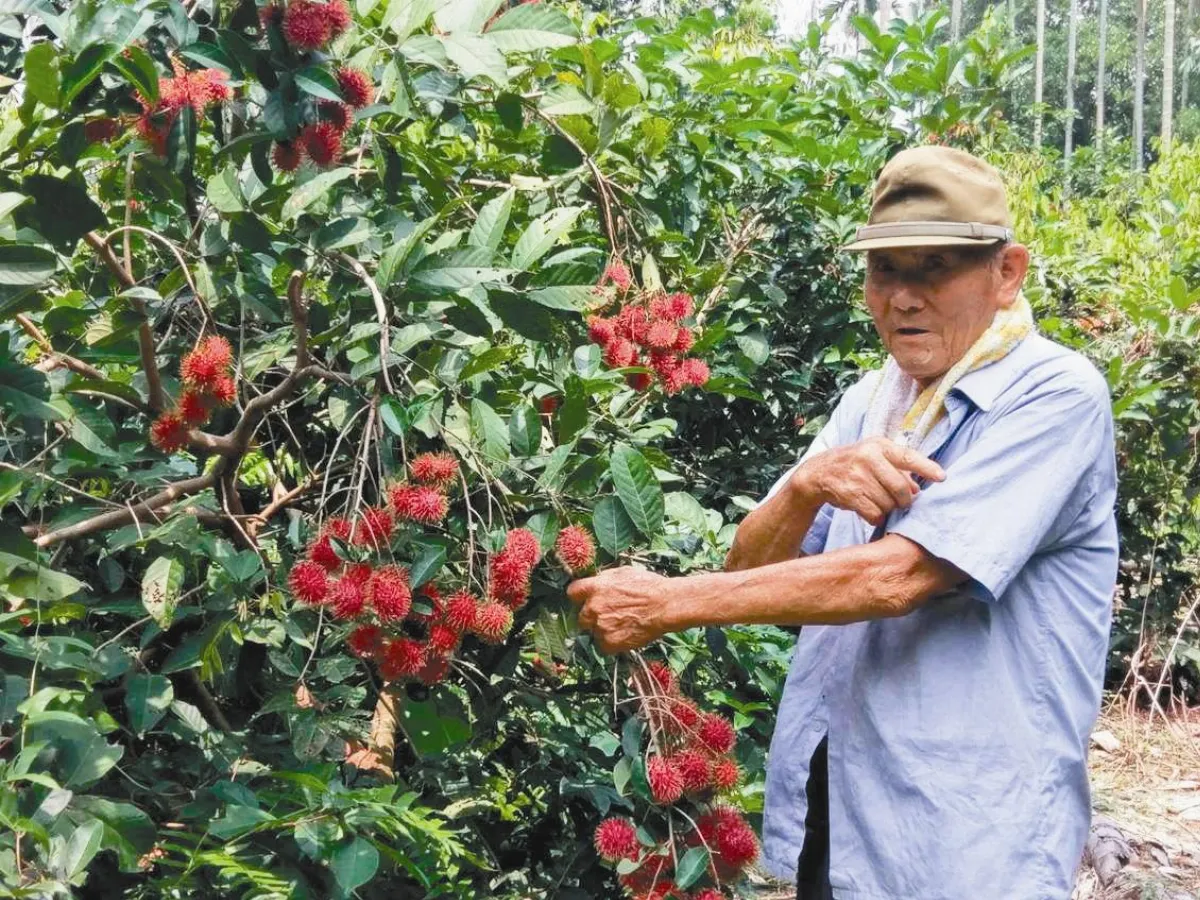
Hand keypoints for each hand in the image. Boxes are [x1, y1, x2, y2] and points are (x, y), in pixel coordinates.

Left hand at [566, 564, 672, 653]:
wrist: (664, 605)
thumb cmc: (649, 586)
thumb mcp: (624, 572)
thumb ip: (605, 579)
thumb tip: (598, 581)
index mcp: (595, 588)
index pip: (572, 592)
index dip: (580, 597)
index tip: (585, 600)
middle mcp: (593, 607)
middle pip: (581, 617)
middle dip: (592, 617)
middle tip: (608, 616)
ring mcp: (600, 626)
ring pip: (593, 632)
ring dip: (603, 630)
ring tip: (623, 625)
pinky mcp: (609, 643)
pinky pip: (603, 646)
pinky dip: (612, 643)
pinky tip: (625, 635)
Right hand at [794, 436, 945, 526]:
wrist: (817, 473)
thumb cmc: (853, 465)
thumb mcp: (874, 458)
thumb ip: (898, 471)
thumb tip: (918, 489)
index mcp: (879, 446)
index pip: (908, 456)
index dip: (927, 467)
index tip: (942, 477)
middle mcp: (868, 457)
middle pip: (900, 487)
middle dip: (904, 500)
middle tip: (902, 503)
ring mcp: (857, 475)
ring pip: (887, 503)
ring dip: (887, 508)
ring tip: (879, 502)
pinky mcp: (849, 493)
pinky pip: (874, 513)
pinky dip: (876, 517)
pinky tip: (870, 510)